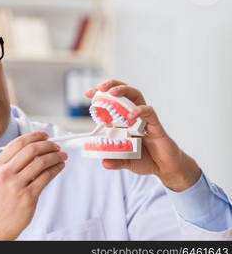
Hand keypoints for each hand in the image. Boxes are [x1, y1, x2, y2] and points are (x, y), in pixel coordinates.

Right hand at [0, 131, 66, 239]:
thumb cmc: (0, 200)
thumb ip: (12, 162)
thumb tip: (35, 147)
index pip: (18, 143)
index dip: (34, 136)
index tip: (45, 136)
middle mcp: (5, 173)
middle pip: (31, 150)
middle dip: (48, 145)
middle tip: (56, 146)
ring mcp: (16, 185)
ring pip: (41, 162)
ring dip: (55, 156)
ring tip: (62, 156)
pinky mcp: (28, 196)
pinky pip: (46, 177)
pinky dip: (56, 169)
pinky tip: (60, 167)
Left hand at [85, 79, 200, 191]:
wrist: (165, 168)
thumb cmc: (146, 160)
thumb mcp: (126, 161)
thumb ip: (115, 161)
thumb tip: (104, 162)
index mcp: (123, 121)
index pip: (112, 102)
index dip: (101, 95)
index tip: (88, 93)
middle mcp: (133, 116)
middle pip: (124, 93)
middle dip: (112, 85)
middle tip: (100, 87)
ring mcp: (145, 119)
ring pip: (136, 96)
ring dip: (124, 91)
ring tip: (112, 92)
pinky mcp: (156, 125)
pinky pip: (149, 112)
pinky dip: (140, 111)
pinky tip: (131, 115)